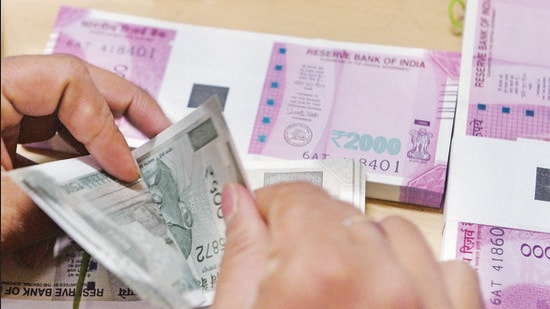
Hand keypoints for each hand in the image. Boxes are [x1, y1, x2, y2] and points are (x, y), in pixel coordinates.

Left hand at [1, 54, 171, 264]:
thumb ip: (54, 204)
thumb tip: (104, 203)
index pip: (67, 83)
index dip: (106, 125)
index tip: (127, 170)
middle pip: (74, 83)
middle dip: (124, 107)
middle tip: (164, 132)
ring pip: (65, 112)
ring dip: (105, 135)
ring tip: (140, 158)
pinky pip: (47, 141)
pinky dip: (77, 160)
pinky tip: (98, 182)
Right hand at [213, 182, 482, 307]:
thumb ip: (240, 256)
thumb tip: (238, 204)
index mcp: (319, 274)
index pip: (295, 196)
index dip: (270, 205)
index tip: (263, 219)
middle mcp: (383, 283)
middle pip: (342, 211)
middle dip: (311, 231)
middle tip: (294, 268)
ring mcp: (427, 302)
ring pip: (397, 232)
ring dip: (368, 249)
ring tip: (343, 290)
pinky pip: (450, 269)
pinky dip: (422, 273)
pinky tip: (394, 296)